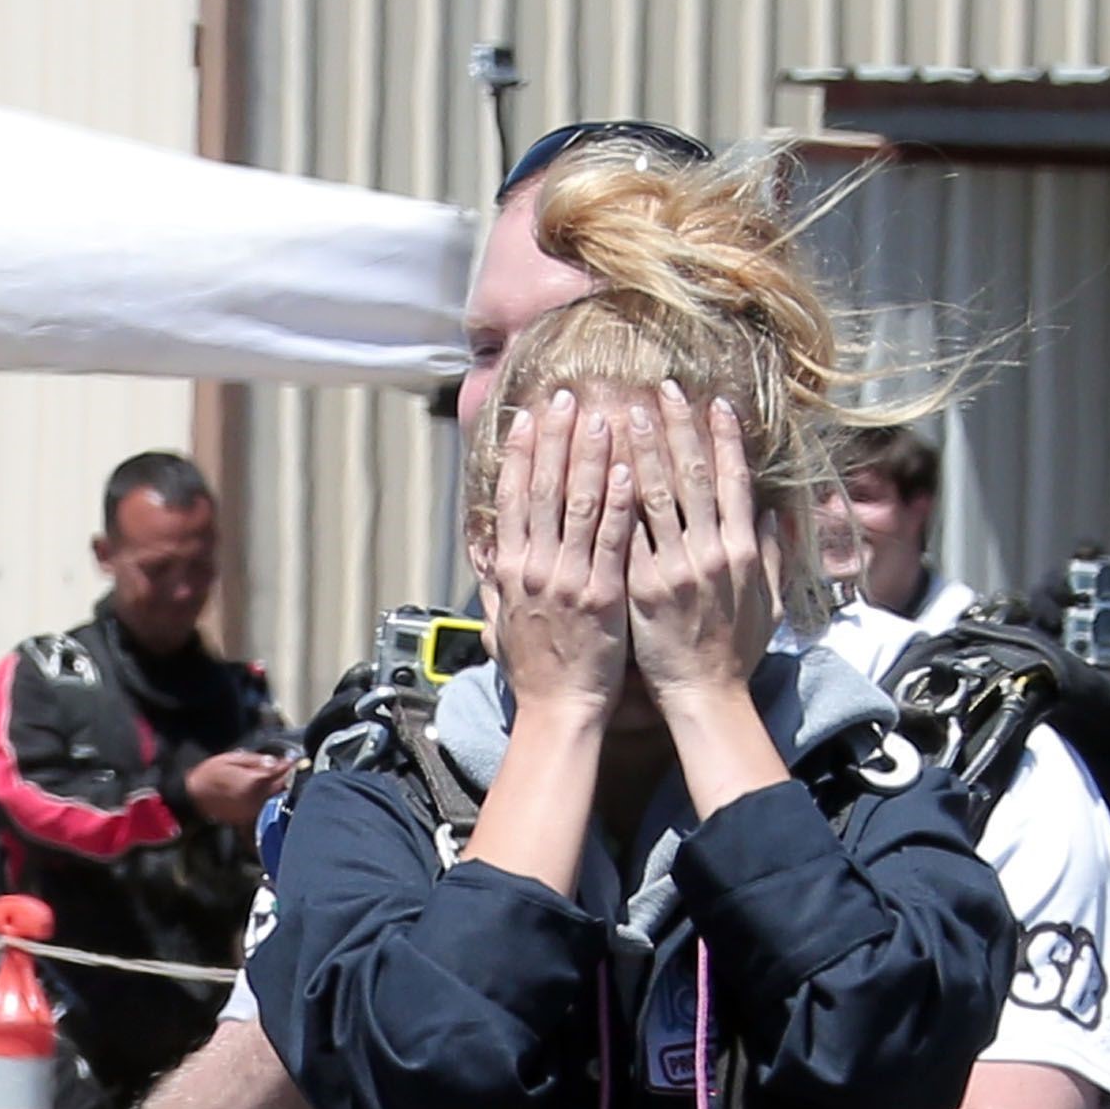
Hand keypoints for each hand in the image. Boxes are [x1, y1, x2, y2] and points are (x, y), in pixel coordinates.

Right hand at [183, 749, 291, 830]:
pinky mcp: (249, 818)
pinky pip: (266, 808)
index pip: (279, 773)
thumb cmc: (210, 774)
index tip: (296, 760)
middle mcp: (257, 798)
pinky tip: (273, 794)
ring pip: (276, 799)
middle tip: (295, 769)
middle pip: (282, 788)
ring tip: (287, 780)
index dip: (289, 765)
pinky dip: (272, 800)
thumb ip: (255, 761)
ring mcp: (254, 810)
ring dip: (283, 790)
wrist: (193, 796)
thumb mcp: (232, 759)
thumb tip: (274, 762)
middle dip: (289, 778)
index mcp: (254, 782)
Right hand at [479, 388, 633, 725]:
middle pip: (541, 488)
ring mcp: (567, 580)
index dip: (519, 453)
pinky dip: (616, 501)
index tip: (528, 416)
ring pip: (575, 504)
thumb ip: (492, 585)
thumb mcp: (499, 626)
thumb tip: (482, 554)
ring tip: (601, 413)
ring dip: (588, 454)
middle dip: (553, 438)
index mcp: (510, 571)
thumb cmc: (534, 675)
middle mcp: (534, 568)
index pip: (511, 498)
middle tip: (566, 394)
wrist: (559, 714)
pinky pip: (609, 539)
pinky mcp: (601, 596)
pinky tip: (627, 466)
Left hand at [623, 386, 780, 714]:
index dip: (725, 440)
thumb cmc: (736, 654)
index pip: (734, 481)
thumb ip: (771, 558)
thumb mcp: (769, 604)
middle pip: (694, 477)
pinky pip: (626, 534)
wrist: (705, 697)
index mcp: (742, 553)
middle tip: (664, 389)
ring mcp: (674, 569)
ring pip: (656, 497)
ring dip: (641, 450)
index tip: (715, 404)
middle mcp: (710, 553)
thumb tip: (770, 517)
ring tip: (627, 413)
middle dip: (678, 429)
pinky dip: (615, 499)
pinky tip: (602, 469)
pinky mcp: (642, 588)